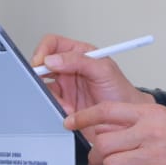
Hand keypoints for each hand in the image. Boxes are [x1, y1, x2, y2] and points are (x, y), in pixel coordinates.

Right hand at [30, 33, 151, 118]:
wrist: (126, 121)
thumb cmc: (121, 92)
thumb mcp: (104, 70)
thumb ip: (79, 60)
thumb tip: (53, 58)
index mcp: (79, 53)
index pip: (53, 44)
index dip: (43, 50)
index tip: (40, 62)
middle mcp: (70, 68)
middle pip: (44, 63)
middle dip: (40, 73)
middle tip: (40, 81)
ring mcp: (66, 86)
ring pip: (44, 84)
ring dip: (50, 93)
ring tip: (64, 101)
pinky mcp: (64, 103)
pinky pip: (49, 102)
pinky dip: (54, 106)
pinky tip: (68, 110)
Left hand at [67, 101, 165, 164]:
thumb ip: (138, 119)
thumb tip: (107, 125)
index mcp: (150, 114)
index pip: (107, 111)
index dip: (84, 116)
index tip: (71, 122)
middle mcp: (150, 133)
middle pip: (104, 141)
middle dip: (98, 151)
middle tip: (101, 156)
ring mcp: (154, 157)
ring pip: (112, 164)